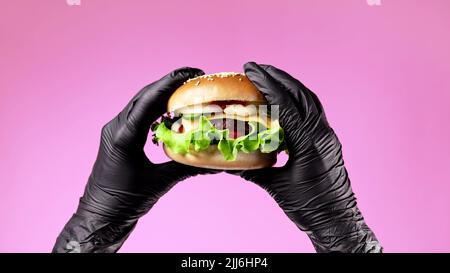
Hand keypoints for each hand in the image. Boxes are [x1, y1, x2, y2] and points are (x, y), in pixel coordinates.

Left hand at [53, 67, 216, 252]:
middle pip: (145, 96)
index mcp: (124, 136)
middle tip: (194, 77)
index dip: (171, 84)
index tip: (192, 74)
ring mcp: (115, 131)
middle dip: (169, 84)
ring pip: (141, 103)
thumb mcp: (160, 183)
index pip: (149, 101)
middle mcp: (116, 128)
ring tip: (187, 89)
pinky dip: (156, 108)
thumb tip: (215, 163)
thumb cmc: (125, 201)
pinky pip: (139, 115)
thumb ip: (187, 168)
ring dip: (163, 94)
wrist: (101, 216)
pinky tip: (173, 111)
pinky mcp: (118, 137)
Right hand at [230, 62, 381, 252]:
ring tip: (268, 76)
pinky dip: (296, 100)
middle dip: (278, 77)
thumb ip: (253, 170)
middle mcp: (322, 134)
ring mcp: (328, 136)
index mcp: (310, 143)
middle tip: (256, 67)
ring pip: (309, 100)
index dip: (268, 86)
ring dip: (289, 85)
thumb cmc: (310, 208)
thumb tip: (229, 160)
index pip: (287, 106)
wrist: (337, 220)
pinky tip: (283, 100)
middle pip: (301, 95)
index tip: (251, 71)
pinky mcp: (327, 140)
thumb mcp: (276, 187)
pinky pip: (312, 112)